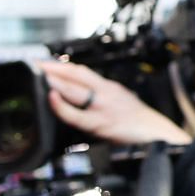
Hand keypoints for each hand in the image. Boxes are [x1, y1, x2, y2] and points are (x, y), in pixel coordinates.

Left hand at [40, 61, 191, 146]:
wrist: (157, 133)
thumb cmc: (137, 120)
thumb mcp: (119, 99)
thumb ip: (99, 95)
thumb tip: (77, 92)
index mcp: (109, 87)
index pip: (82, 71)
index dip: (62, 65)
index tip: (45, 62)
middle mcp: (106, 92)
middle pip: (77, 75)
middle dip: (55, 69)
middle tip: (37, 64)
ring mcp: (103, 107)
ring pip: (76, 89)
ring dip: (57, 81)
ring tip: (41, 75)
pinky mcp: (100, 123)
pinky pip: (76, 114)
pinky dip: (62, 105)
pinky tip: (53, 98)